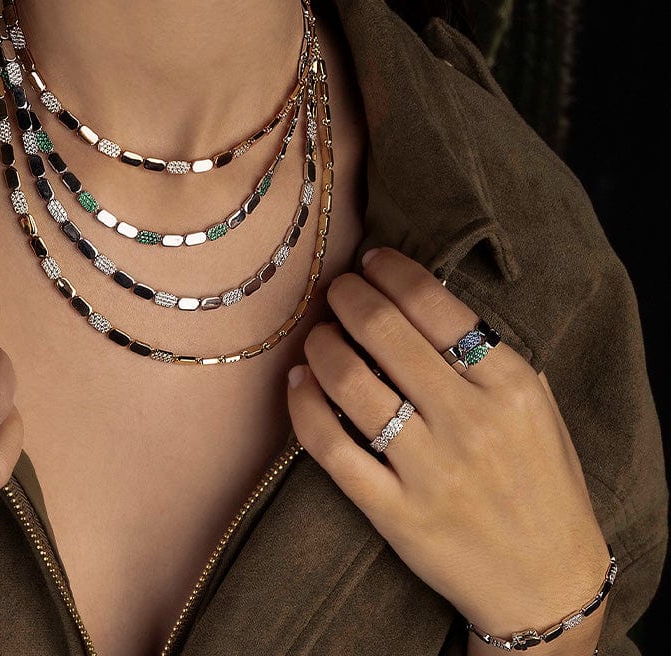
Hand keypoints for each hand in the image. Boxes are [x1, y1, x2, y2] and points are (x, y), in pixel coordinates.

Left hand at [288, 247, 609, 650]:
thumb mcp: (536, 408)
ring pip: (349, 382)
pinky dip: (303, 406)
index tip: (370, 262)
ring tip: (318, 336)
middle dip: (346, 297)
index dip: (391, 271)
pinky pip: (330, 447)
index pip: (436, 305)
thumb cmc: (542, 484)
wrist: (548, 584)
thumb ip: (486, 355)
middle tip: (335, 291)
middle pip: (384, 331)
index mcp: (513, 387)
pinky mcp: (395, 512)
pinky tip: (297, 383)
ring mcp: (430, 470)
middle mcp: (471, 422)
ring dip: (320, 345)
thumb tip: (414, 298)